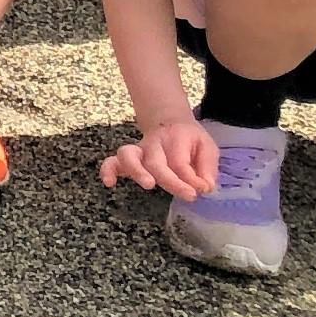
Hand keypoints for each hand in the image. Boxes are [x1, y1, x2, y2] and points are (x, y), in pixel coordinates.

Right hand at [100, 116, 221, 197]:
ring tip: (148, 184)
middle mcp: (153, 143)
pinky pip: (111, 161)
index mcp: (175, 137)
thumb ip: (207, 168)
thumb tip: (204, 188)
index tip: (202, 190)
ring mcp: (137, 150)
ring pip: (128, 156)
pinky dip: (108, 170)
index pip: (180, 161)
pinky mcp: (126, 159)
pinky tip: (109, 182)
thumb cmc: (189, 140)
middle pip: (156, 162)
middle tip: (188, 194)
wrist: (169, 122)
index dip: (191, 179)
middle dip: (171, 180)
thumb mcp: (206, 148)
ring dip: (136, 171)